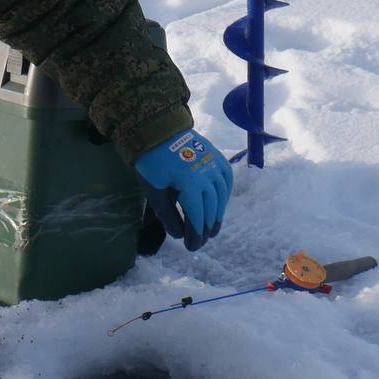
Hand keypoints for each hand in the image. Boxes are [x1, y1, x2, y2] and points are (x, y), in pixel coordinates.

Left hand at [134, 129, 232, 250]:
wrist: (159, 130)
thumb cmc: (152, 162)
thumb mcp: (155, 191)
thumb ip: (168, 214)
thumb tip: (180, 235)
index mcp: (190, 183)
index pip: (197, 217)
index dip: (195, 235)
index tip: (191, 248)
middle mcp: (208, 175)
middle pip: (211, 209)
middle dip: (206, 229)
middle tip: (200, 242)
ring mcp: (215, 165)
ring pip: (221, 197)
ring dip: (217, 215)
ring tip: (211, 229)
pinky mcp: (218, 158)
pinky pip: (226, 181)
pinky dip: (224, 196)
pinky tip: (219, 205)